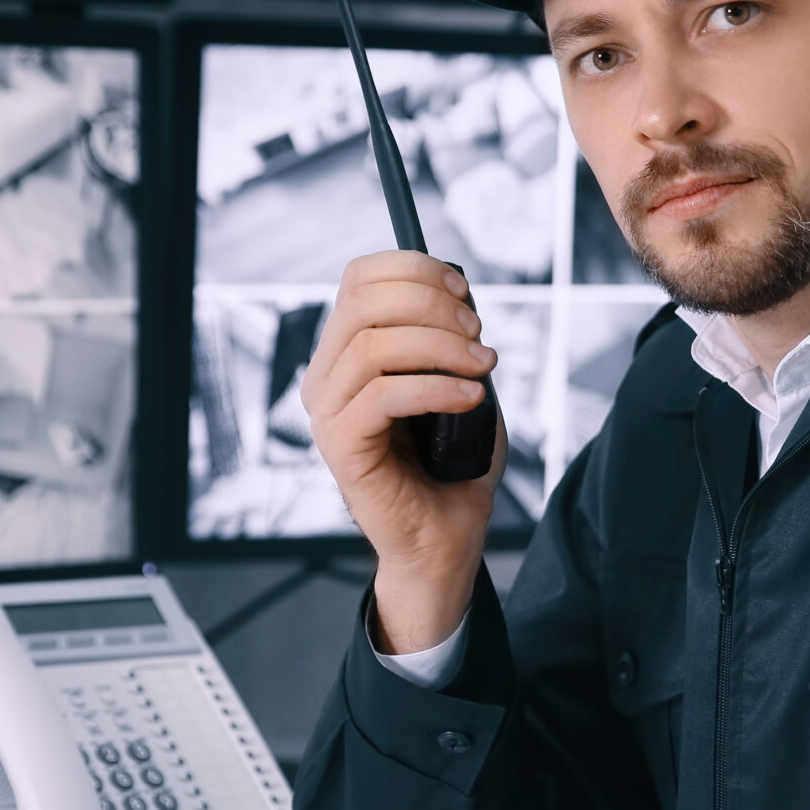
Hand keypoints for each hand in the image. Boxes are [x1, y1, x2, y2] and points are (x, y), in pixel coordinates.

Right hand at [299, 251, 503, 652]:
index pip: (359, 279)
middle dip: (432, 306)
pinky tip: (470, 398)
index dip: (413, 270)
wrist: (443, 539)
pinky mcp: (338, 446)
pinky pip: (382, 395)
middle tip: (479, 334)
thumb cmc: (452, 464)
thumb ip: (452, 341)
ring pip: (373, 345)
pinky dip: (436, 388)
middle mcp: (325, 378)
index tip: (464, 290)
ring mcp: (326, 413)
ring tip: (484, 367)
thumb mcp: (459, 385)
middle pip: (364, 304)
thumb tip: (461, 303)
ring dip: (441, 347)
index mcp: (346, 354)